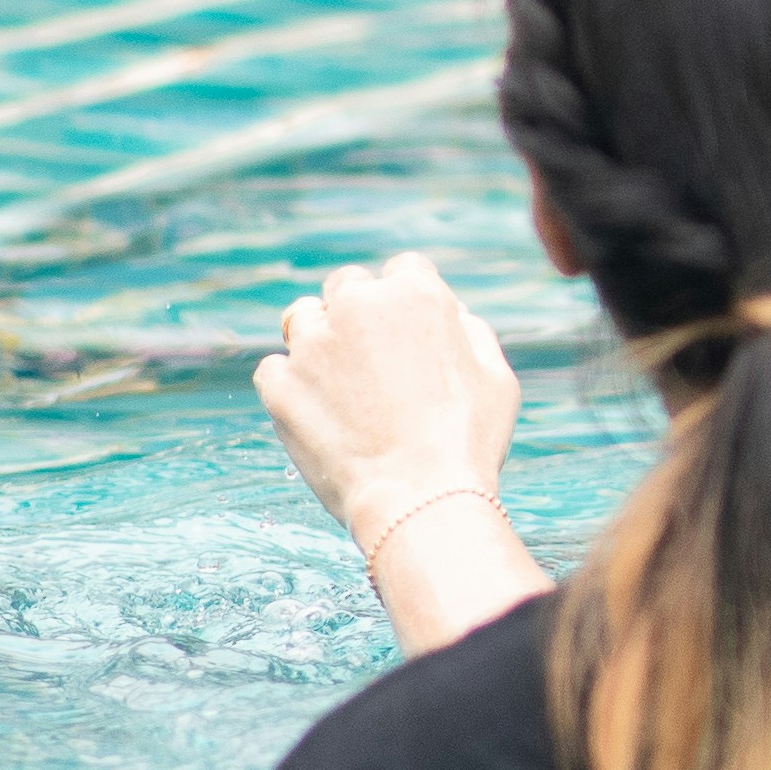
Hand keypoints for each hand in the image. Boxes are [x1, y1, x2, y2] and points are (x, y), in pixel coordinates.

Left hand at [255, 254, 521, 543]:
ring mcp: (312, 343)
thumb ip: (469, 331)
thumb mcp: (496, 376)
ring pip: (302, 317)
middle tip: (374, 358)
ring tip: (338, 383)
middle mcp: (358, 305)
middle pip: (348, 285)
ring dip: (318, 338)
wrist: (418, 499)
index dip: (411, 299)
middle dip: (359, 312)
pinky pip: (274, 368)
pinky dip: (290, 384)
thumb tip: (450, 317)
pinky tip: (315, 411)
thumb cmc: (467, 441)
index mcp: (416, 293)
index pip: (406, 270)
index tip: (410, 329)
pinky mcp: (279, 383)